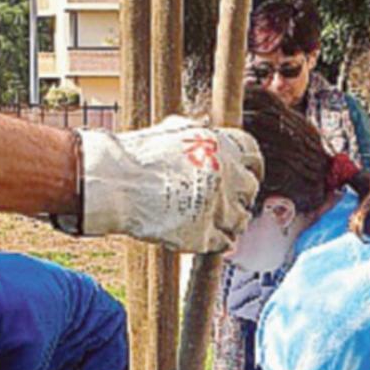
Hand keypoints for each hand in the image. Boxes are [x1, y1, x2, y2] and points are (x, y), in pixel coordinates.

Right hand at [73, 118, 262, 251]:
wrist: (115, 184)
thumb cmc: (137, 156)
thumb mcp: (173, 130)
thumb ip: (197, 131)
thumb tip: (206, 125)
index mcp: (222, 146)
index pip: (254, 158)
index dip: (252, 168)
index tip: (247, 176)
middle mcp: (226, 175)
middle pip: (251, 190)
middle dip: (240, 196)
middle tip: (224, 201)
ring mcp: (217, 207)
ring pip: (240, 220)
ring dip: (230, 221)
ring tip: (213, 220)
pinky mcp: (203, 234)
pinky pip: (223, 243)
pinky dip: (218, 241)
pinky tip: (205, 235)